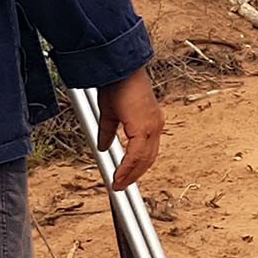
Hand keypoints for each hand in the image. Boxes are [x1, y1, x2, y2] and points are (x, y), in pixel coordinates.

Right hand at [97, 67, 163, 191]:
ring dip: (131, 174)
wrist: (118, 70)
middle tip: (121, 186)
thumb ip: (108, 132)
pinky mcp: (145, 127)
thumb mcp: (110, 113)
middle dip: (135, 174)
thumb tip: (102, 147)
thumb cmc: (116, 85)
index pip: (146, 150)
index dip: (136, 166)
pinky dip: (128, 167)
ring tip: (119, 185)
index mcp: (150, 122)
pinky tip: (118, 175)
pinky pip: (137, 154)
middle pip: (148, 158)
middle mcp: (155, 125)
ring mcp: (153, 126)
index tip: (125, 177)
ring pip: (144, 159)